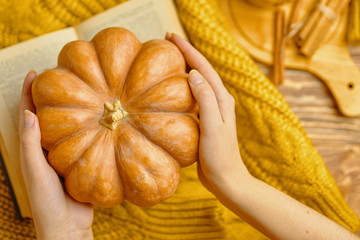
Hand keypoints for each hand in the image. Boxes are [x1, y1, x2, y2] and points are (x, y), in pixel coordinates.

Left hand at [19, 71, 92, 239]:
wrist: (68, 227)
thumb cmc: (46, 203)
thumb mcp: (36, 172)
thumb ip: (31, 145)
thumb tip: (28, 112)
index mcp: (32, 150)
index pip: (28, 115)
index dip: (28, 94)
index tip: (35, 73)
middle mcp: (47, 150)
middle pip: (48, 117)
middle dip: (51, 96)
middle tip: (62, 78)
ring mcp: (65, 156)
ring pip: (67, 128)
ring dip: (71, 111)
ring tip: (82, 93)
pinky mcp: (80, 163)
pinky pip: (83, 141)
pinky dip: (88, 129)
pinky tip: (99, 121)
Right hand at [166, 33, 250, 195]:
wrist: (226, 178)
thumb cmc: (219, 155)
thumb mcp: (213, 126)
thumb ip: (206, 100)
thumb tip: (193, 74)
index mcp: (222, 98)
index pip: (204, 67)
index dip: (188, 50)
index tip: (171, 36)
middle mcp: (218, 100)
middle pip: (201, 70)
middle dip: (186, 53)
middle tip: (167, 41)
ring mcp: (211, 110)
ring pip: (196, 82)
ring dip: (183, 68)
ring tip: (167, 58)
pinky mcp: (204, 119)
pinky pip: (191, 97)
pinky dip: (180, 87)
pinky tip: (169, 89)